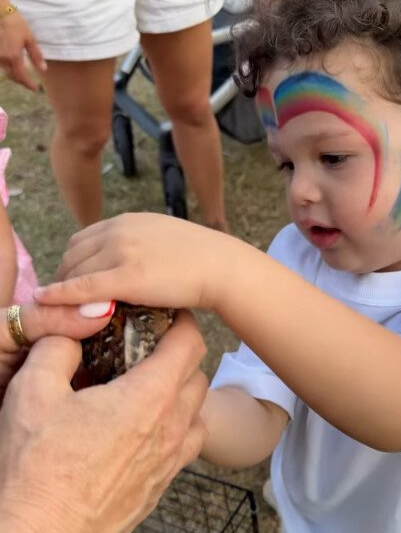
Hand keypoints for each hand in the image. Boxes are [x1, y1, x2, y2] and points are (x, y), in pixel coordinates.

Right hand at [0, 10, 46, 90]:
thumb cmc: (15, 22)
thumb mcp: (29, 38)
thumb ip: (36, 55)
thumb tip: (43, 69)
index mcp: (14, 57)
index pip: (22, 77)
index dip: (29, 85)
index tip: (35, 88)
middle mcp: (2, 59)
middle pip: (12, 76)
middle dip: (21, 81)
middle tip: (29, 82)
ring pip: (5, 70)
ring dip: (14, 74)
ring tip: (22, 73)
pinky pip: (0, 64)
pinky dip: (7, 66)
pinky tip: (12, 63)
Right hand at [0, 310, 207, 532]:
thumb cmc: (38, 470)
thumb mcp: (33, 391)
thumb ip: (57, 347)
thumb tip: (72, 332)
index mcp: (151, 397)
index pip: (190, 342)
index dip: (180, 320)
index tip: (161, 313)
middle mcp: (172, 429)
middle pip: (198, 375)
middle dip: (177, 354)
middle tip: (144, 347)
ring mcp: (171, 463)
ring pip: (195, 413)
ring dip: (179, 393)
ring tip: (141, 388)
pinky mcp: (160, 488)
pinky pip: (184, 446)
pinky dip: (173, 428)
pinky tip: (138, 430)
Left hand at [35, 212, 236, 310]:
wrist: (222, 267)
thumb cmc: (201, 259)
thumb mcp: (163, 240)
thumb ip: (140, 247)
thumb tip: (129, 264)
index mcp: (127, 221)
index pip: (82, 240)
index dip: (71, 263)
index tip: (69, 283)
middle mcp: (119, 230)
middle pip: (73, 255)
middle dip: (62, 278)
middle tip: (61, 303)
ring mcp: (121, 252)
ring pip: (74, 271)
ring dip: (61, 290)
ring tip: (60, 310)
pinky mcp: (127, 276)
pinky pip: (83, 287)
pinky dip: (59, 295)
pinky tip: (46, 302)